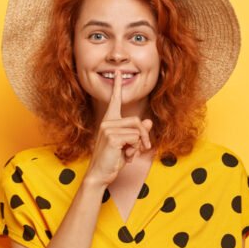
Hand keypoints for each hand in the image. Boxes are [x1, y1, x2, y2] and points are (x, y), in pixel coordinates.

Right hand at [84, 71, 152, 186]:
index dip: (117, 87)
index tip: (119, 73)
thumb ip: (137, 133)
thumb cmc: (113, 159)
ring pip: (137, 131)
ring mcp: (108, 129)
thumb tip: (148, 121)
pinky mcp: (112, 137)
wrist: (100, 174)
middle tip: (142, 148)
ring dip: (139, 145)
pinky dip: (134, 150)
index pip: (115, 101)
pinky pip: (135, 139)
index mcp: (109, 121)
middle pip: (137, 121)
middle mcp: (107, 122)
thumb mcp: (128, 145)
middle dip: (144, 136)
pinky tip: (124, 157)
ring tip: (129, 154)